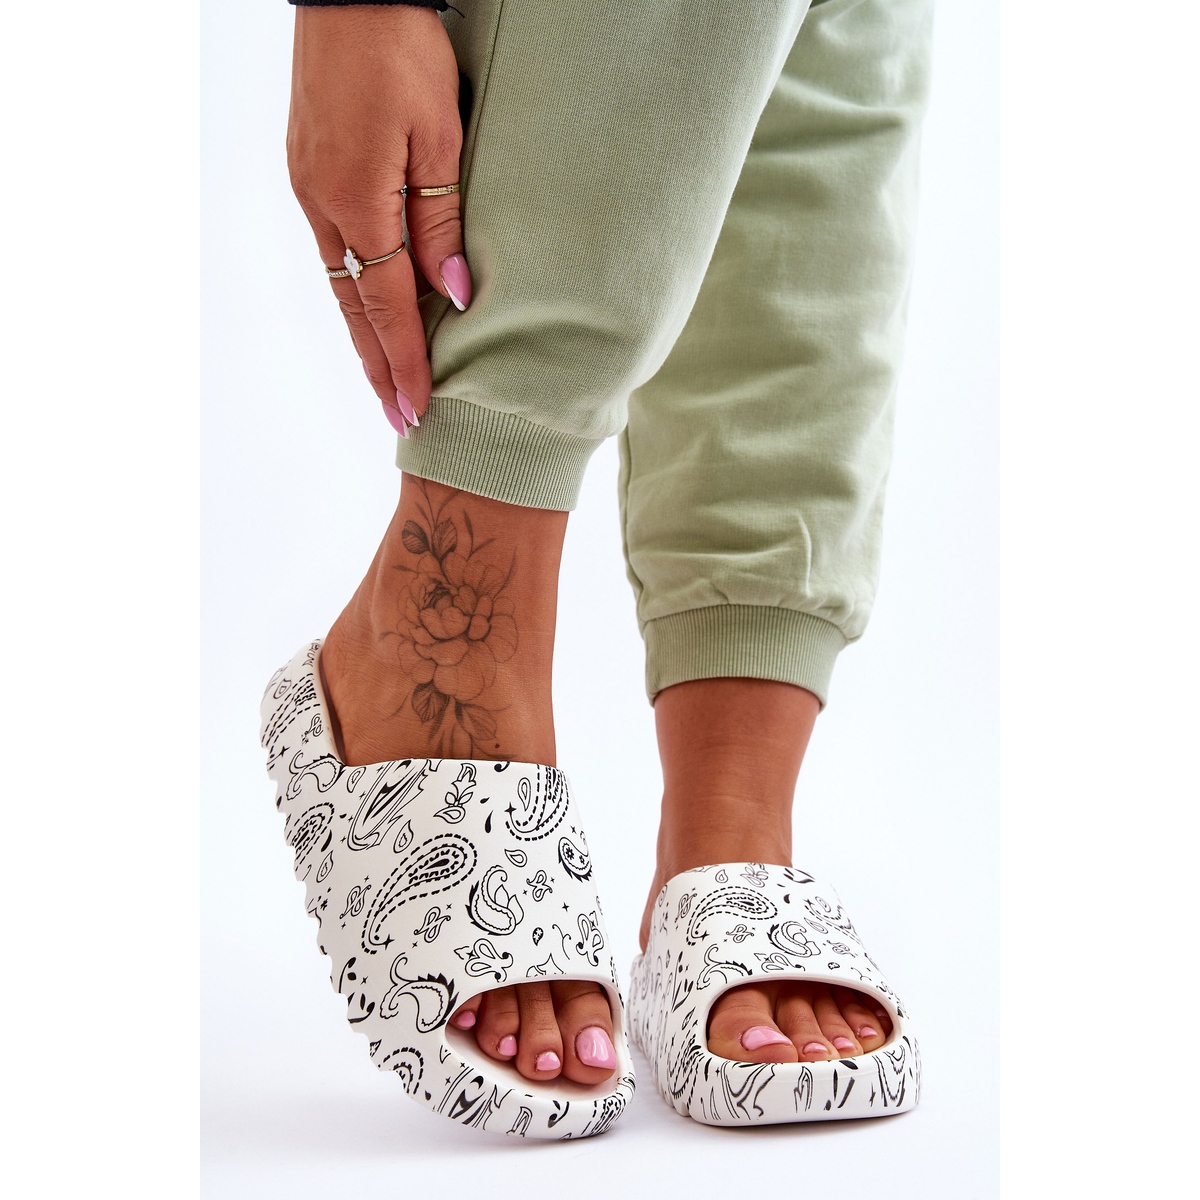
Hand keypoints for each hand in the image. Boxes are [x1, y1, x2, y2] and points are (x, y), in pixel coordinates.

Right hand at [287, 6, 470, 431]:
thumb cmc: (400, 53)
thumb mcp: (438, 139)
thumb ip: (442, 223)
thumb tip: (454, 295)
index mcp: (357, 204)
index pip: (386, 308)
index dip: (405, 362)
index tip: (417, 410)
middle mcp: (323, 207)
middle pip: (354, 310)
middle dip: (378, 366)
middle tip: (399, 417)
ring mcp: (309, 189)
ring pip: (340, 282)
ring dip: (363, 335)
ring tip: (386, 378)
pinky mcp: (308, 170)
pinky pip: (334, 249)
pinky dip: (353, 291)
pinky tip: (369, 309)